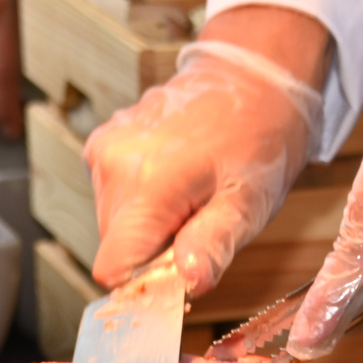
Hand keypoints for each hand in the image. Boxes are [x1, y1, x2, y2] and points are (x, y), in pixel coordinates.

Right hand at [85, 22, 325, 291]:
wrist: (252, 79)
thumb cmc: (260, 139)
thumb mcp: (249, 202)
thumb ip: (214, 244)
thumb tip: (189, 283)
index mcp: (147, 184)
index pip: (112, 267)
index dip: (144, 282)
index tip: (180, 270)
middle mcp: (112, 164)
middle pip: (114, 248)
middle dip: (153, 251)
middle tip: (198, 222)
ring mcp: (103, 149)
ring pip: (114, 225)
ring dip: (150, 226)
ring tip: (190, 196)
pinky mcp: (102, 142)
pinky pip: (113, 196)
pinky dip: (142, 202)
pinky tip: (176, 179)